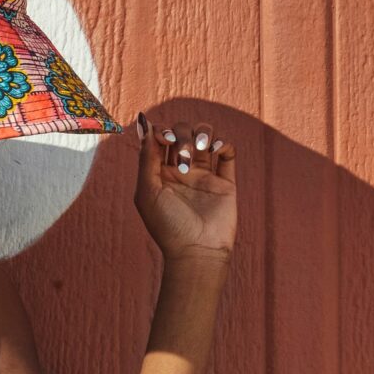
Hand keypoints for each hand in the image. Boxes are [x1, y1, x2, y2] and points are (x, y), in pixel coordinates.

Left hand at [133, 111, 236, 268]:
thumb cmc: (168, 226)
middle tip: (183, 159)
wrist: (197, 251)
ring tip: (201, 149)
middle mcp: (181, 170)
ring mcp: (204, 174)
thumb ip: (146, 157)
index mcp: (159, 173)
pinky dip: (223, 142)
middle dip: (182, 136)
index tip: (164, 139)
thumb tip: (145, 123)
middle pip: (183, 131)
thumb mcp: (147, 191)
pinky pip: (227, 151)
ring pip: (205, 135)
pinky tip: (215, 150)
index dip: (163, 130)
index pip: (160, 137)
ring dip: (202, 133)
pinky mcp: (225, 181)